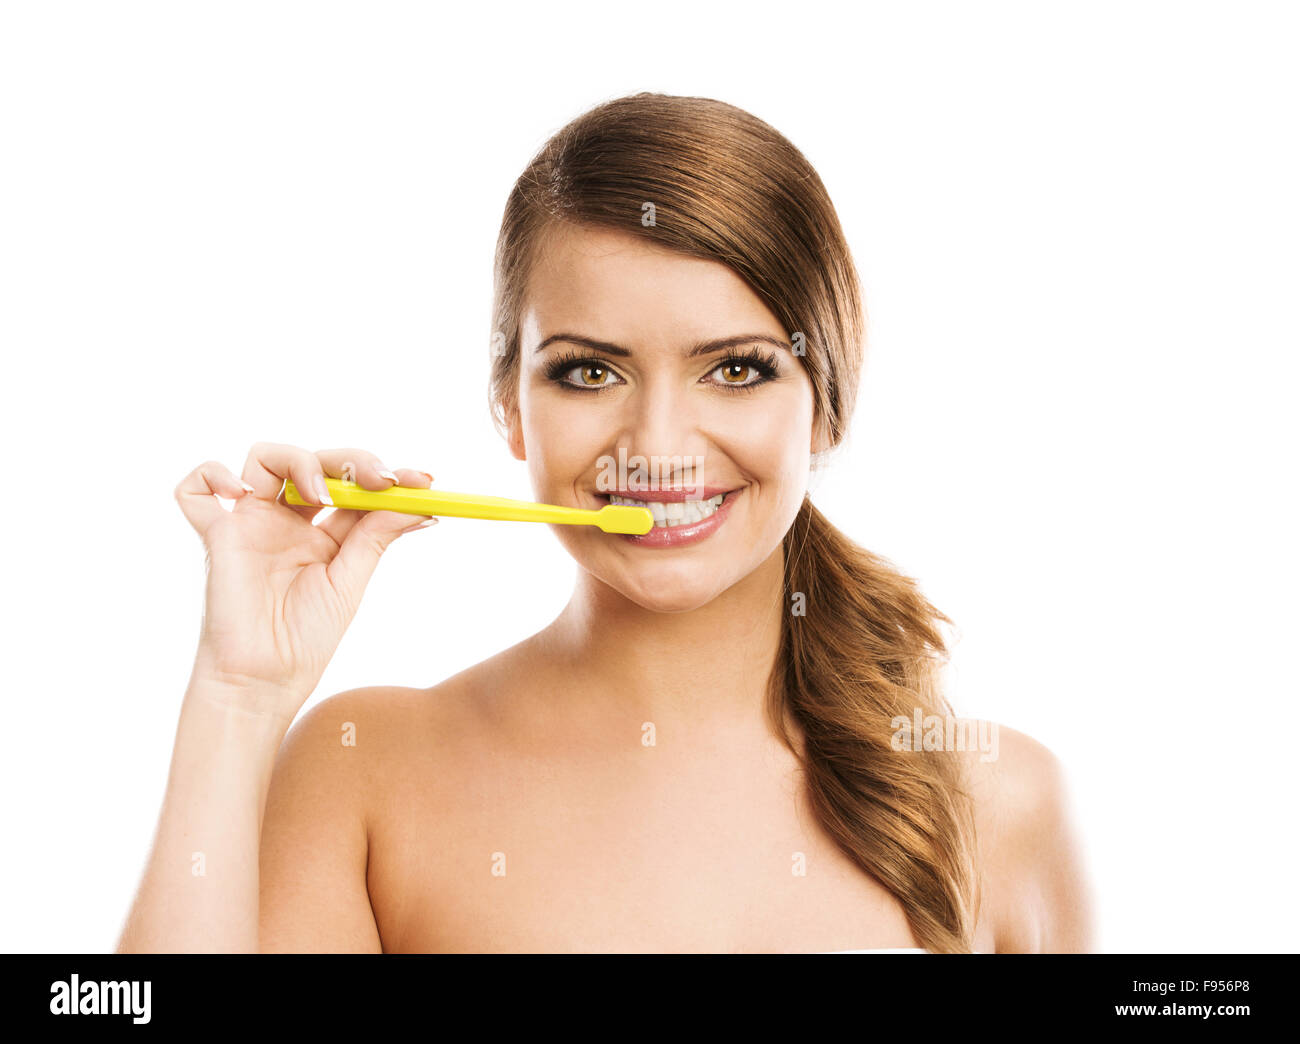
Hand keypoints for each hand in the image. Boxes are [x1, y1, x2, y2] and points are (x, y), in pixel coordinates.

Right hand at [174, 442, 436, 721]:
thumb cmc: (305, 639)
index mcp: (324, 533)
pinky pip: (195, 491)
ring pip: (264, 459)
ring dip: (298, 461)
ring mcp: (251, 524)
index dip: (385, 476)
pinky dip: (211, 475)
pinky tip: (242, 492)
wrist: (264, 680)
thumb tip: (420, 504)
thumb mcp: (350, 581)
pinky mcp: (217, 535)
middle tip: (380, 479)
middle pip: (315, 462)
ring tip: (319, 495)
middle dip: (351, 461)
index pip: (354, 487)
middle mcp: (287, 522)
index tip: (421, 480)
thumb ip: (376, 536)